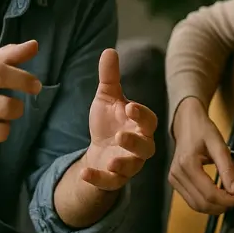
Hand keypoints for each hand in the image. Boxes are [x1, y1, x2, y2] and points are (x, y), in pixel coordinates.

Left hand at [78, 48, 157, 190]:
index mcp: (141, 125)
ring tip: (112, 159)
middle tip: (122, 135)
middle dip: (135, 142)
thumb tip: (109, 50)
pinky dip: (98, 178)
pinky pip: (110, 182)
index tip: (130, 106)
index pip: (148, 120)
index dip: (141, 114)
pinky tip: (85, 173)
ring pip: (132, 167)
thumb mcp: (107, 98)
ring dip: (123, 163)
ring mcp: (129, 164)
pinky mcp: (115, 178)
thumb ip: (109, 78)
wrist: (99, 150)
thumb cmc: (109, 121)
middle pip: (146, 147)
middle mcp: (140, 146)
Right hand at [167, 96, 233, 213]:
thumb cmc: (202, 130)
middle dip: (224, 204)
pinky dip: (209, 201)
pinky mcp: (175, 182)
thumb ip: (228, 168)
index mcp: (187, 164)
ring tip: (232, 194)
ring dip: (217, 205)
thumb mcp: (219, 144)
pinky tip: (221, 193)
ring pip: (197, 206)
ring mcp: (174, 180)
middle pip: (203, 203)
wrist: (187, 123)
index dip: (227, 200)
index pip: (209, 194)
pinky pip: (193, 200)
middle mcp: (177, 175)